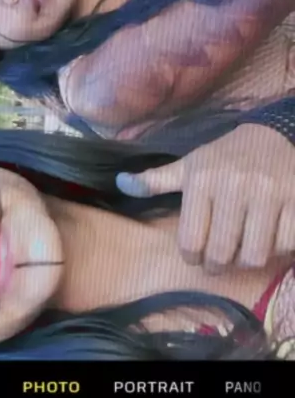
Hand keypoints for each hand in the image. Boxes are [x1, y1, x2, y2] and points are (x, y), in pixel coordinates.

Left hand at [116, 124, 294, 271]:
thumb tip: (120, 183)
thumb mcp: (189, 164)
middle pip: (220, 255)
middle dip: (217, 264)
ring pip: (254, 256)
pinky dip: (277, 247)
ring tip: (244, 247)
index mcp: (202, 180)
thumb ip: (155, 180)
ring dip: (247, 259)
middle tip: (219, 258)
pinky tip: (269, 234)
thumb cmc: (226, 156)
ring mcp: (268, 194)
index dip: (192, 256)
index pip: (190, 242)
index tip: (197, 253)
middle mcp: (233, 187)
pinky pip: (284, 245)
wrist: (275, 133)